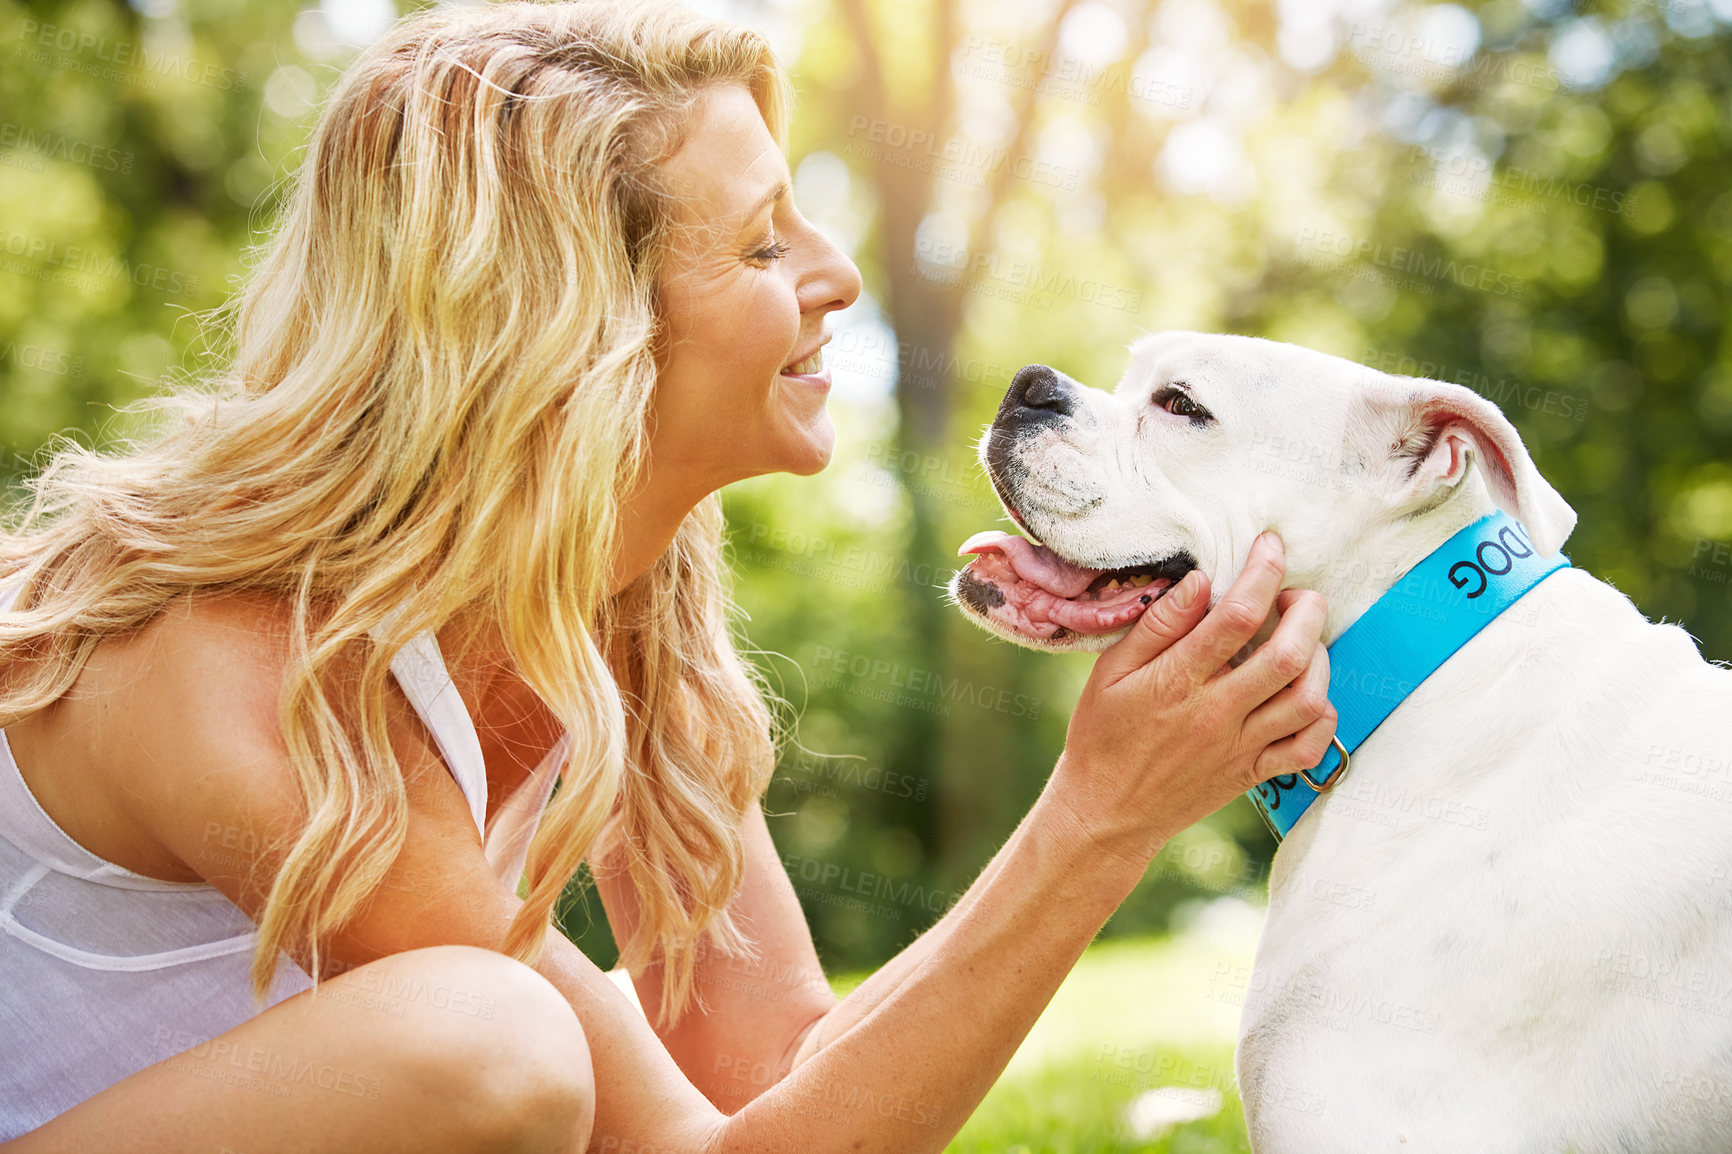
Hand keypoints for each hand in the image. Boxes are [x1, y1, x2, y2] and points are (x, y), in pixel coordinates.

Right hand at [1041, 531, 1336, 868]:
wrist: (1107, 812)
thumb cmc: (1103, 734)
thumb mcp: (1110, 672)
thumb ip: (1157, 626)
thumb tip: (1200, 581)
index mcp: (1177, 681)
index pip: (1237, 616)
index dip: (1263, 572)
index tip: (1270, 546)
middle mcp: (1215, 713)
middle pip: (1287, 655)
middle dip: (1307, 610)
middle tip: (1297, 594)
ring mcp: (1240, 746)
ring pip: (1307, 699)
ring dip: (1319, 659)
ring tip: (1304, 639)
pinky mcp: (1253, 773)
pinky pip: (1309, 747)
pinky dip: (1323, 716)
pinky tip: (1306, 693)